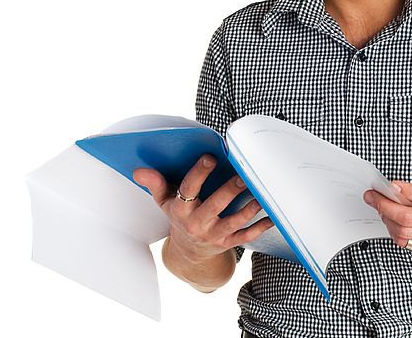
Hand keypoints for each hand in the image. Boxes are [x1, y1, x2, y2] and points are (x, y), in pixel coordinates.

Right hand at [133, 155, 273, 262]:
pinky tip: (272, 217)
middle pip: (215, 205)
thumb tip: (139, 170)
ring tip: (260, 193)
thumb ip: (155, 184)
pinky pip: (246, 235)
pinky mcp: (228, 243)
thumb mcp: (164, 203)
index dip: (199, 173)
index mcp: (181, 210)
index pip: (188, 189)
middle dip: (229, 190)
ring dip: (249, 208)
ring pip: (234, 221)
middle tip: (243, 175)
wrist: (188, 253)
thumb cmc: (179, 218)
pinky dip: (260, 227)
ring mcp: (214, 235)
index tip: (210, 157)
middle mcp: (197, 223)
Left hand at [364, 172, 411, 255]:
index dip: (405, 191)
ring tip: (381, 208)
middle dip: (385, 206)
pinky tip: (391, 221)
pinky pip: (406, 244)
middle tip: (373, 197)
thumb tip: (398, 190)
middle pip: (408, 218)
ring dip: (386, 219)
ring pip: (403, 233)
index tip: (390, 185)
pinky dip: (394, 232)